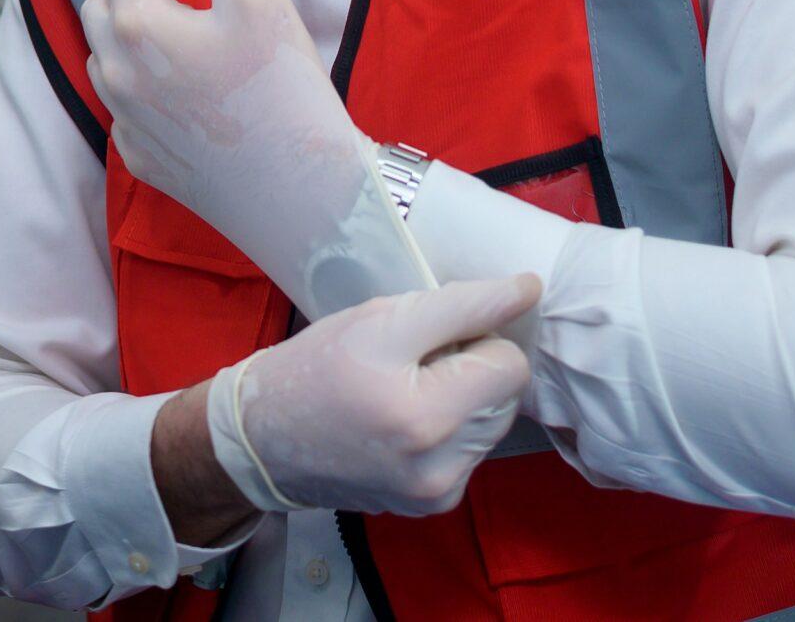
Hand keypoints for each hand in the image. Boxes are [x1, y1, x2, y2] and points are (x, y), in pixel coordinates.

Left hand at [82, 0, 429, 316]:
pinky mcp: (143, 159)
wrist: (302, 194)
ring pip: (108, 56)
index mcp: (136, 27)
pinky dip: (147, 80)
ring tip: (189, 25)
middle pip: (102, 3)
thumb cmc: (285, 89)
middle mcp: (116, 75)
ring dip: (137, 27)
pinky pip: (126, 105)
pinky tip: (193, 84)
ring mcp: (126, 123)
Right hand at [209, 275, 538, 516]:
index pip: (510, 363)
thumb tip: (529, 289)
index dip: (477, 334)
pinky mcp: (435, 505)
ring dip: (467, 398)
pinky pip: (475, 450)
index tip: (439, 330)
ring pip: (495, 421)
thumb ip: (461, 305)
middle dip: (473, 367)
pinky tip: (409, 422)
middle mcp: (437, 465)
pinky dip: (454, 429)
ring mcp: (437, 491)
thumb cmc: (318, 366)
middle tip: (415, 360)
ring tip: (410, 390)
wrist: (265, 439)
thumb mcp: (380, 319)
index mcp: (423, 414)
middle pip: (507, 394)